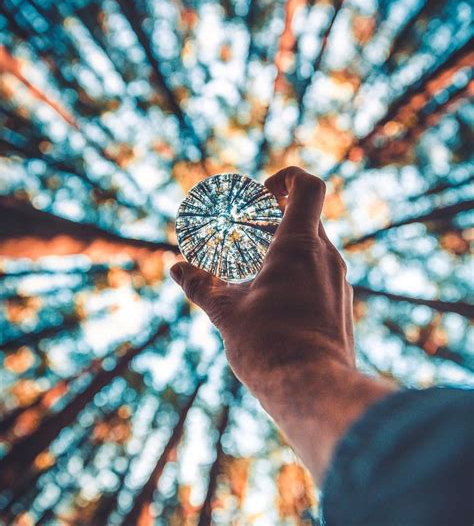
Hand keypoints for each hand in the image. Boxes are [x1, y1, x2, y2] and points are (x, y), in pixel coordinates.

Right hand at [170, 166, 393, 482]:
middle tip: (242, 233)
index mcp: (299, 246)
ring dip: (283, 246)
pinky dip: (296, 270)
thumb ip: (201, 285)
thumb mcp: (226, 312)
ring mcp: (338, 280)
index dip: (285, 178)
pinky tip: (273, 297)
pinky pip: (320, 271)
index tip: (261, 194)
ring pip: (313, 245)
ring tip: (252, 267)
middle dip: (271, 218)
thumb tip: (176, 268)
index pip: (307, 187)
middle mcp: (326, 257)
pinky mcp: (342, 303)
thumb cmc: (269, 347)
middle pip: (304, 217)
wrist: (315, 390)